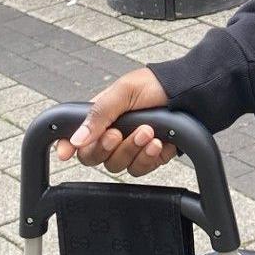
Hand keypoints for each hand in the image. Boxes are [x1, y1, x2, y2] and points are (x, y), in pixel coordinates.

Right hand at [55, 68, 176, 177]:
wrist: (190, 94)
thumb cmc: (156, 85)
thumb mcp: (124, 91)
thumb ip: (99, 114)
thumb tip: (75, 139)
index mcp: (101, 115)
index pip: (76, 136)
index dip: (67, 146)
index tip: (64, 153)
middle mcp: (112, 134)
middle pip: (93, 157)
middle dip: (105, 147)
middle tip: (118, 133)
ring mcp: (130, 148)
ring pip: (116, 165)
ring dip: (131, 149)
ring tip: (148, 131)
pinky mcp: (148, 158)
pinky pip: (139, 169)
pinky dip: (148, 157)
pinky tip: (158, 143)